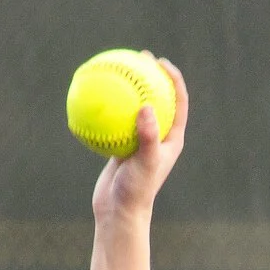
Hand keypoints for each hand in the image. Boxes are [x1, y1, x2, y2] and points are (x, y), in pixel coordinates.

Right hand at [90, 60, 188, 226]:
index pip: (178, 102)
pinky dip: (106, 109)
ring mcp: (139, 142)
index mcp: (171, 139)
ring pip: (134, 108)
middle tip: (140, 57)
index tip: (160, 62)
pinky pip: (113, 122)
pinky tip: (91, 95)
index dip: (174, 79)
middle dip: (151, 76)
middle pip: (158, 99)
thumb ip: (148, 136)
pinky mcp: (121, 147)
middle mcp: (157, 138)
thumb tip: (145, 107)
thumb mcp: (145, 162)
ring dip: (128, 89)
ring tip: (116, 68)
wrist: (119, 212)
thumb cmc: (137, 191)